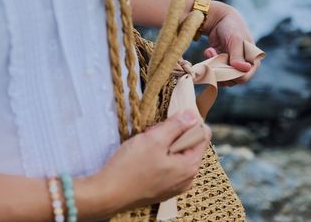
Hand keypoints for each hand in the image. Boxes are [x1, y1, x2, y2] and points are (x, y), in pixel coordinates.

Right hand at [95, 110, 210, 212]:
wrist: (108, 194)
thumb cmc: (130, 167)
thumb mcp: (154, 139)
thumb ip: (176, 126)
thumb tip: (192, 116)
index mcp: (189, 166)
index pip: (202, 136)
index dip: (190, 122)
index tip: (172, 118)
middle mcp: (186, 179)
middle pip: (188, 146)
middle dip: (172, 133)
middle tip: (153, 131)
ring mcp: (174, 187)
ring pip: (175, 155)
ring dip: (163, 144)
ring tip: (145, 143)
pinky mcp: (161, 189)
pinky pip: (166, 167)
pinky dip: (158, 157)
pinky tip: (142, 155)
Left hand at [201, 1, 259, 85]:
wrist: (219, 20)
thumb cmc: (232, 28)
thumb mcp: (235, 40)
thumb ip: (237, 55)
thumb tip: (244, 69)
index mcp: (253, 61)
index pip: (243, 77)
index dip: (231, 75)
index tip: (220, 64)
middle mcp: (244, 66)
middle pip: (230, 80)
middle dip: (219, 69)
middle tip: (213, 55)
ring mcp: (232, 67)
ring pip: (221, 77)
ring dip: (213, 65)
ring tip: (211, 51)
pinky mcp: (222, 65)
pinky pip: (214, 71)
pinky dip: (209, 62)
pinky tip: (209, 50)